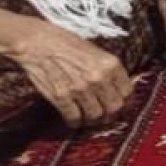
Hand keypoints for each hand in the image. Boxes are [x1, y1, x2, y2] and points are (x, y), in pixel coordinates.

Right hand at [9, 20, 132, 128]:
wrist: (38, 43)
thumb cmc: (67, 43)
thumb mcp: (96, 51)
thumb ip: (108, 70)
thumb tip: (117, 88)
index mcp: (110, 64)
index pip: (127, 92)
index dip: (125, 103)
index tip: (122, 107)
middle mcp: (98, 78)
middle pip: (114, 107)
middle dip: (111, 115)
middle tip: (105, 117)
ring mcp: (79, 89)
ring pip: (95, 116)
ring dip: (93, 121)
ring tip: (90, 119)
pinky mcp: (61, 97)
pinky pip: (74, 117)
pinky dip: (75, 122)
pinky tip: (74, 121)